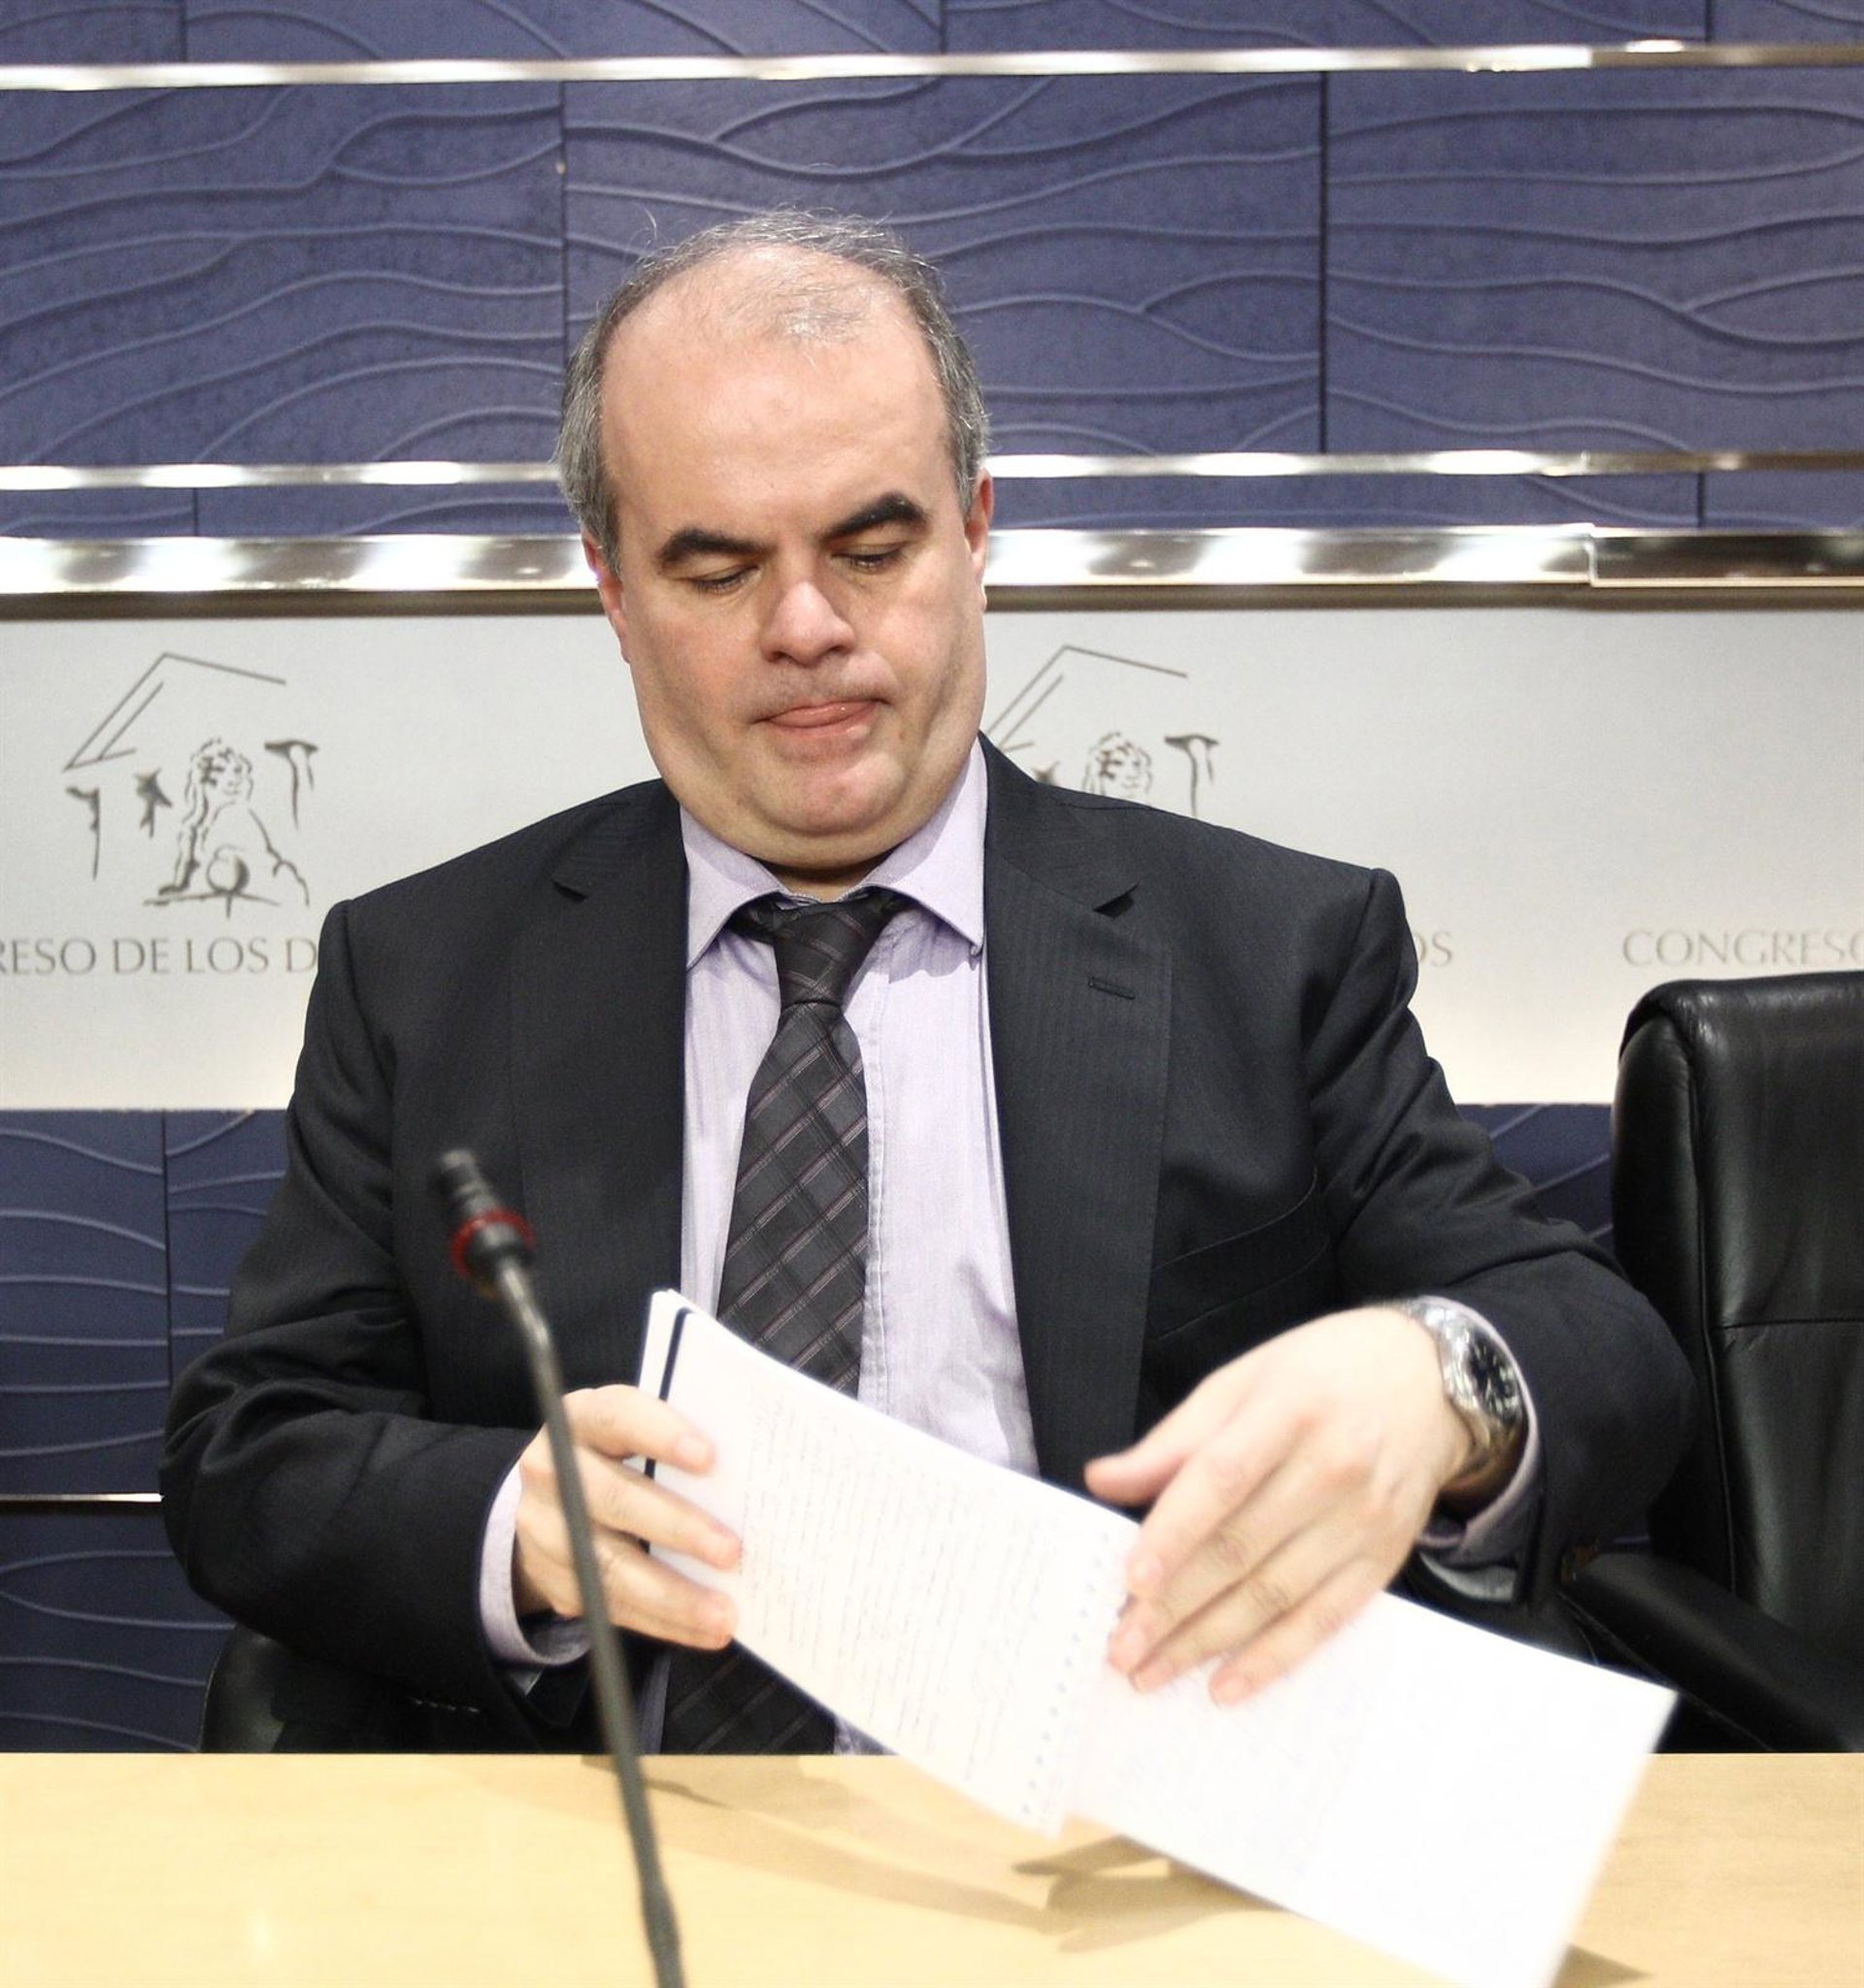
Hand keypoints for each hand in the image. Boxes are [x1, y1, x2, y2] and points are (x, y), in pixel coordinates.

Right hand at [512, 1384, 740, 1648]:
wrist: (553, 1496)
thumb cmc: (621, 1453)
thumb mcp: (637, 1430)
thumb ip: (678, 1443)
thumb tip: (753, 1473)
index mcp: (581, 1418)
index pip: (618, 1417)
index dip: (662, 1435)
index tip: (710, 1457)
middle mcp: (552, 1470)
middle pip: (613, 1499)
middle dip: (678, 1528)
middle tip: (732, 1552)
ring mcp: (547, 1529)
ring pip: (608, 1567)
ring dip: (672, 1595)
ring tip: (723, 1614)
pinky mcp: (554, 1579)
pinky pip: (609, 1606)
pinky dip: (661, 1622)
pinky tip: (701, 1628)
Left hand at [1084, 1306, 1472, 1704]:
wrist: (1431, 1381)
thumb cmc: (1320, 1373)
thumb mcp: (1242, 1380)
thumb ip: (1175, 1439)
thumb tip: (1102, 1481)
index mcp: (1289, 1409)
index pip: (1223, 1478)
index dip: (1174, 1532)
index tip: (1131, 1580)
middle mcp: (1333, 1467)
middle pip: (1242, 1548)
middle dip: (1174, 1607)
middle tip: (1121, 1649)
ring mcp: (1363, 1520)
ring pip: (1275, 1595)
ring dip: (1208, 1643)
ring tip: (1153, 1674)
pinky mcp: (1384, 1559)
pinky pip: (1324, 1620)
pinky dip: (1274, 1659)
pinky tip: (1226, 1687)